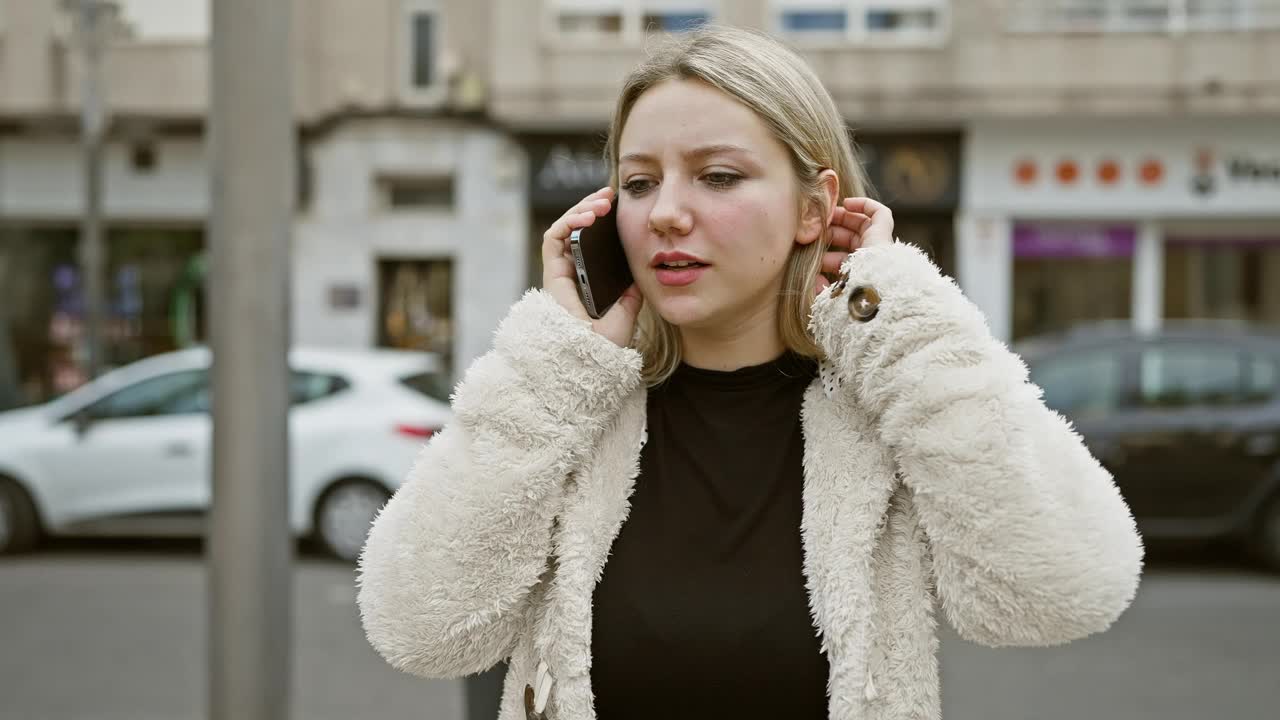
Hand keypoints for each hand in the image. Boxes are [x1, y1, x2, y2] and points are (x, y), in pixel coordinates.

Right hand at [541, 187, 643, 347]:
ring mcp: (559, 274)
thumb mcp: (627, 311)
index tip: (617, 204)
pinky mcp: (551, 275)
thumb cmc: (607, 344)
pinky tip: (588, 217)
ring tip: (601, 204)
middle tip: (609, 195)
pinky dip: (568, 222)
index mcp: (586, 280)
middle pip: (574, 231)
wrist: (593, 359)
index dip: (599, 220)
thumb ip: (629, 292)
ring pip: (562, 230)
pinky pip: (553, 239)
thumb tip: (639, 271)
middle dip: (590, 207)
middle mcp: (570, 275)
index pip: (588, 241)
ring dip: (579, 210)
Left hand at [816, 197, 895, 294]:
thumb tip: (815, 281)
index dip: (826, 248)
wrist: (870, 297)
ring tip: (825, 214)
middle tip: (815, 224)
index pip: (841, 259)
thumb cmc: (849, 299)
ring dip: (842, 217)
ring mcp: (879, 248)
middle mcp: (870, 262)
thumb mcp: (829, 295)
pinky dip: (865, 205)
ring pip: (862, 226)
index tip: (810, 240)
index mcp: (857, 277)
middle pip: (850, 239)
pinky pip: (880, 213)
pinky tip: (846, 203)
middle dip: (831, 230)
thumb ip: (821, 288)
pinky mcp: (884, 235)